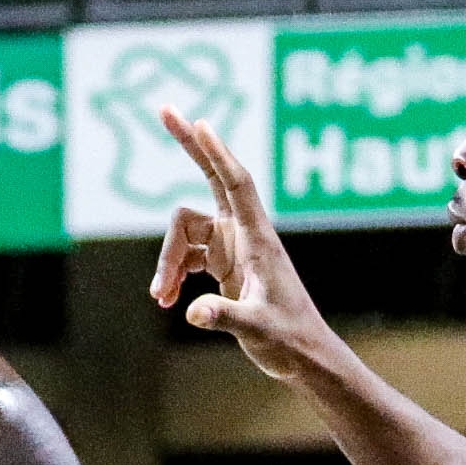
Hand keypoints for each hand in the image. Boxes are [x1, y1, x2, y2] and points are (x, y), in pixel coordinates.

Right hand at [148, 108, 348, 384]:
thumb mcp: (255, 329)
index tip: (199, 122)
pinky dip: (173, 273)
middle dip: (188, 145)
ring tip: (161, 299)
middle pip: (211, 177)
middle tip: (163, 108)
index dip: (217, 152)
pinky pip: (188, 254)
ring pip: (185, 232)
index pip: (235, 183)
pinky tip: (168, 301)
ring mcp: (232, 247)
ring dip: (167, 260)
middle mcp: (243, 234)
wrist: (304, 357)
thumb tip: (192, 313)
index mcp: (257, 238)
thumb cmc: (289, 340)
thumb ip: (225, 317)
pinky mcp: (225, 265)